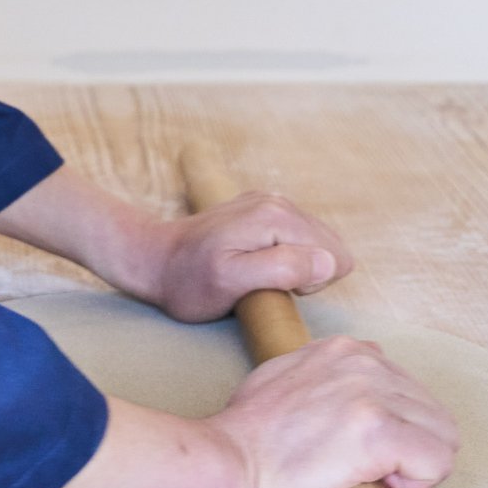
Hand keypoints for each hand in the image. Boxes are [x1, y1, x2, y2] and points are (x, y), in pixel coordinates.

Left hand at [125, 190, 353, 322]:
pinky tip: (252, 264)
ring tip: (253, 275)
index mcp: (277, 216)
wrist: (153, 259)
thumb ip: (282, 269)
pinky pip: (296, 240)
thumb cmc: (189, 281)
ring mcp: (269, 203)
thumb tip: (327, 262)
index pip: (334, 258)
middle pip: (328, 248)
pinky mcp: (261, 210)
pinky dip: (280, 258)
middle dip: (302, 275)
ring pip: (313, 245)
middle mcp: (278, 201)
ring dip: (291, 268)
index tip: (271, 286)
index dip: (308, 283)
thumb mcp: (232, 284)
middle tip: (259, 283)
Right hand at [207, 336, 458, 487]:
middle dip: (408, 449)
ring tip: (365, 477)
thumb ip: (321, 376)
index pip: (406, 388)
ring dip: (413, 467)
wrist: (224, 468)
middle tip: (360, 470)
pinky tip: (372, 485)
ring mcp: (371, 393)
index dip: (389, 428)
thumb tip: (339, 389)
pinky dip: (414, 485)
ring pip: (443, 437)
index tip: (352, 448)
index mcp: (342, 350)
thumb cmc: (246, 442)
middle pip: (433, 413)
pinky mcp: (378, 431)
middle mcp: (362, 361)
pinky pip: (438, 461)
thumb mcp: (282, 380)